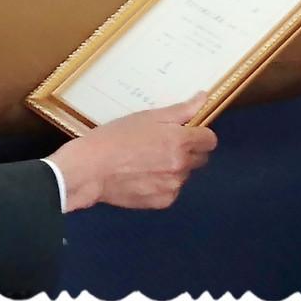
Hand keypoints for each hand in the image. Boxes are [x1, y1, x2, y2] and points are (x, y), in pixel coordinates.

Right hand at [47, 92, 216, 211]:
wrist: (91, 169)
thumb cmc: (116, 137)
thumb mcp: (147, 116)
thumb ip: (181, 110)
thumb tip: (203, 98)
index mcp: (180, 141)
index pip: (210, 140)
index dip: (199, 133)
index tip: (187, 131)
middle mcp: (181, 166)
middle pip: (200, 158)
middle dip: (188, 150)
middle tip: (162, 144)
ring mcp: (172, 186)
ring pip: (184, 174)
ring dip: (174, 167)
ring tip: (147, 160)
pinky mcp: (162, 202)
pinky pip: (171, 190)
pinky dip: (162, 183)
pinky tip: (142, 175)